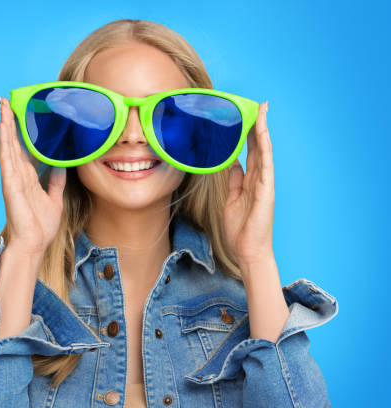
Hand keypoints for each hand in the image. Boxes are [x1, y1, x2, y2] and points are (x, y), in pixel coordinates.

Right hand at [0, 96, 66, 255]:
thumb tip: (61, 165)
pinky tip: (2, 126)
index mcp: (29, 177)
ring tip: (2, 105)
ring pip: (8, 145)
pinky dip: (4, 141)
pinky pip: (6, 158)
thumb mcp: (55, 198)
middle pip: (13, 142)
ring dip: (5, 125)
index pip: (24, 148)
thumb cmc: (41, 226)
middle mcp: (19, 174)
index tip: (19, 113)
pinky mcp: (10, 184)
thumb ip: (57, 181)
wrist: (34, 244)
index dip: (21, 131)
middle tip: (6, 100)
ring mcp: (12, 178)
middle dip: (10, 121)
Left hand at [222, 101, 273, 267]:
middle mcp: (260, 179)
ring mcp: (264, 184)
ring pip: (264, 152)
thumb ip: (234, 181)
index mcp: (251, 180)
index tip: (247, 116)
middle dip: (257, 126)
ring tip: (262, 111)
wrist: (248, 250)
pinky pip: (265, 166)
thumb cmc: (240, 228)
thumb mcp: (231, 199)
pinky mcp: (266, 191)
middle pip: (259, 147)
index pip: (251, 151)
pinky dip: (265, 149)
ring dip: (263, 131)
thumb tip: (233, 164)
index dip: (249, 133)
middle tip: (257, 105)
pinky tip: (263, 135)